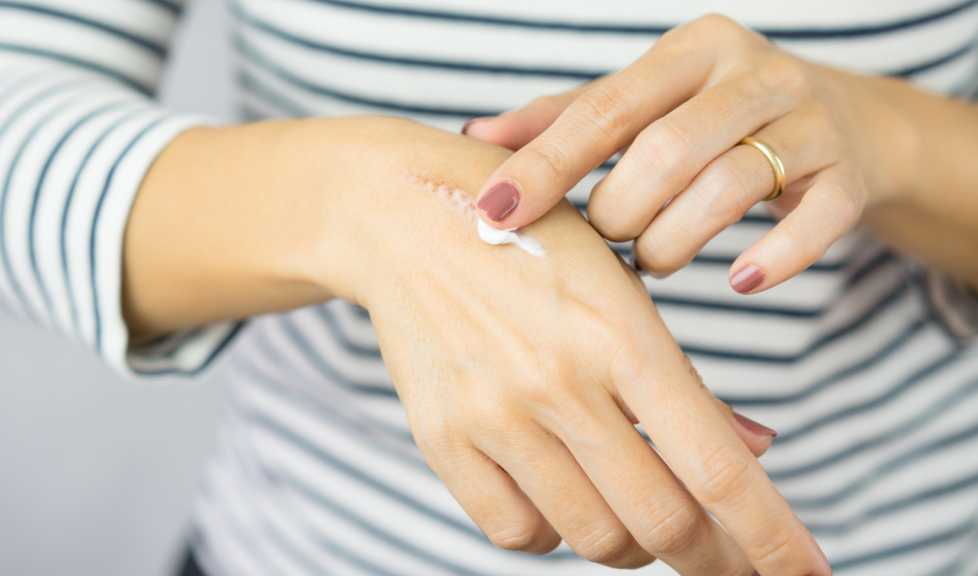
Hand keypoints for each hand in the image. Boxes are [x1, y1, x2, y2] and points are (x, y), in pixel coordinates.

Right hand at [126, 116, 824, 574]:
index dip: (773, 538)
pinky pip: (515, 534)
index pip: (719, 469)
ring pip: (595, 538)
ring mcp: (495, 417)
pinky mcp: (442, 439)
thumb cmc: (530, 240)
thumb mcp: (620, 284)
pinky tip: (562, 498)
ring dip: (631, 543)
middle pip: (663, 524)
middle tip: (726, 562)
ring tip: (633, 511)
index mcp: (622, 335)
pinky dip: (553, 535)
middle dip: (714, 559)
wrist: (403, 218)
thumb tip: (755, 451)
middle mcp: (560, 384)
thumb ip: (684, 379)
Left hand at [466, 14, 914, 293]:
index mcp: (689, 50)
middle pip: (668, 149)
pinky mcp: (849, 174)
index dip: (546, 163)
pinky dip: (775, 258)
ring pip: (731, 185)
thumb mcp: (643, 105)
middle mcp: (751, 74)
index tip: (495, 211)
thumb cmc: (711, 117)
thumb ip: (566, 121)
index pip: (605, 109)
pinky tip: (740, 281)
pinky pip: (817, 220)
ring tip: (651, 260)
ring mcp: (808, 121)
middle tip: (605, 240)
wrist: (843, 120)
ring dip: (674, 240)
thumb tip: (477, 141)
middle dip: (619, 211)